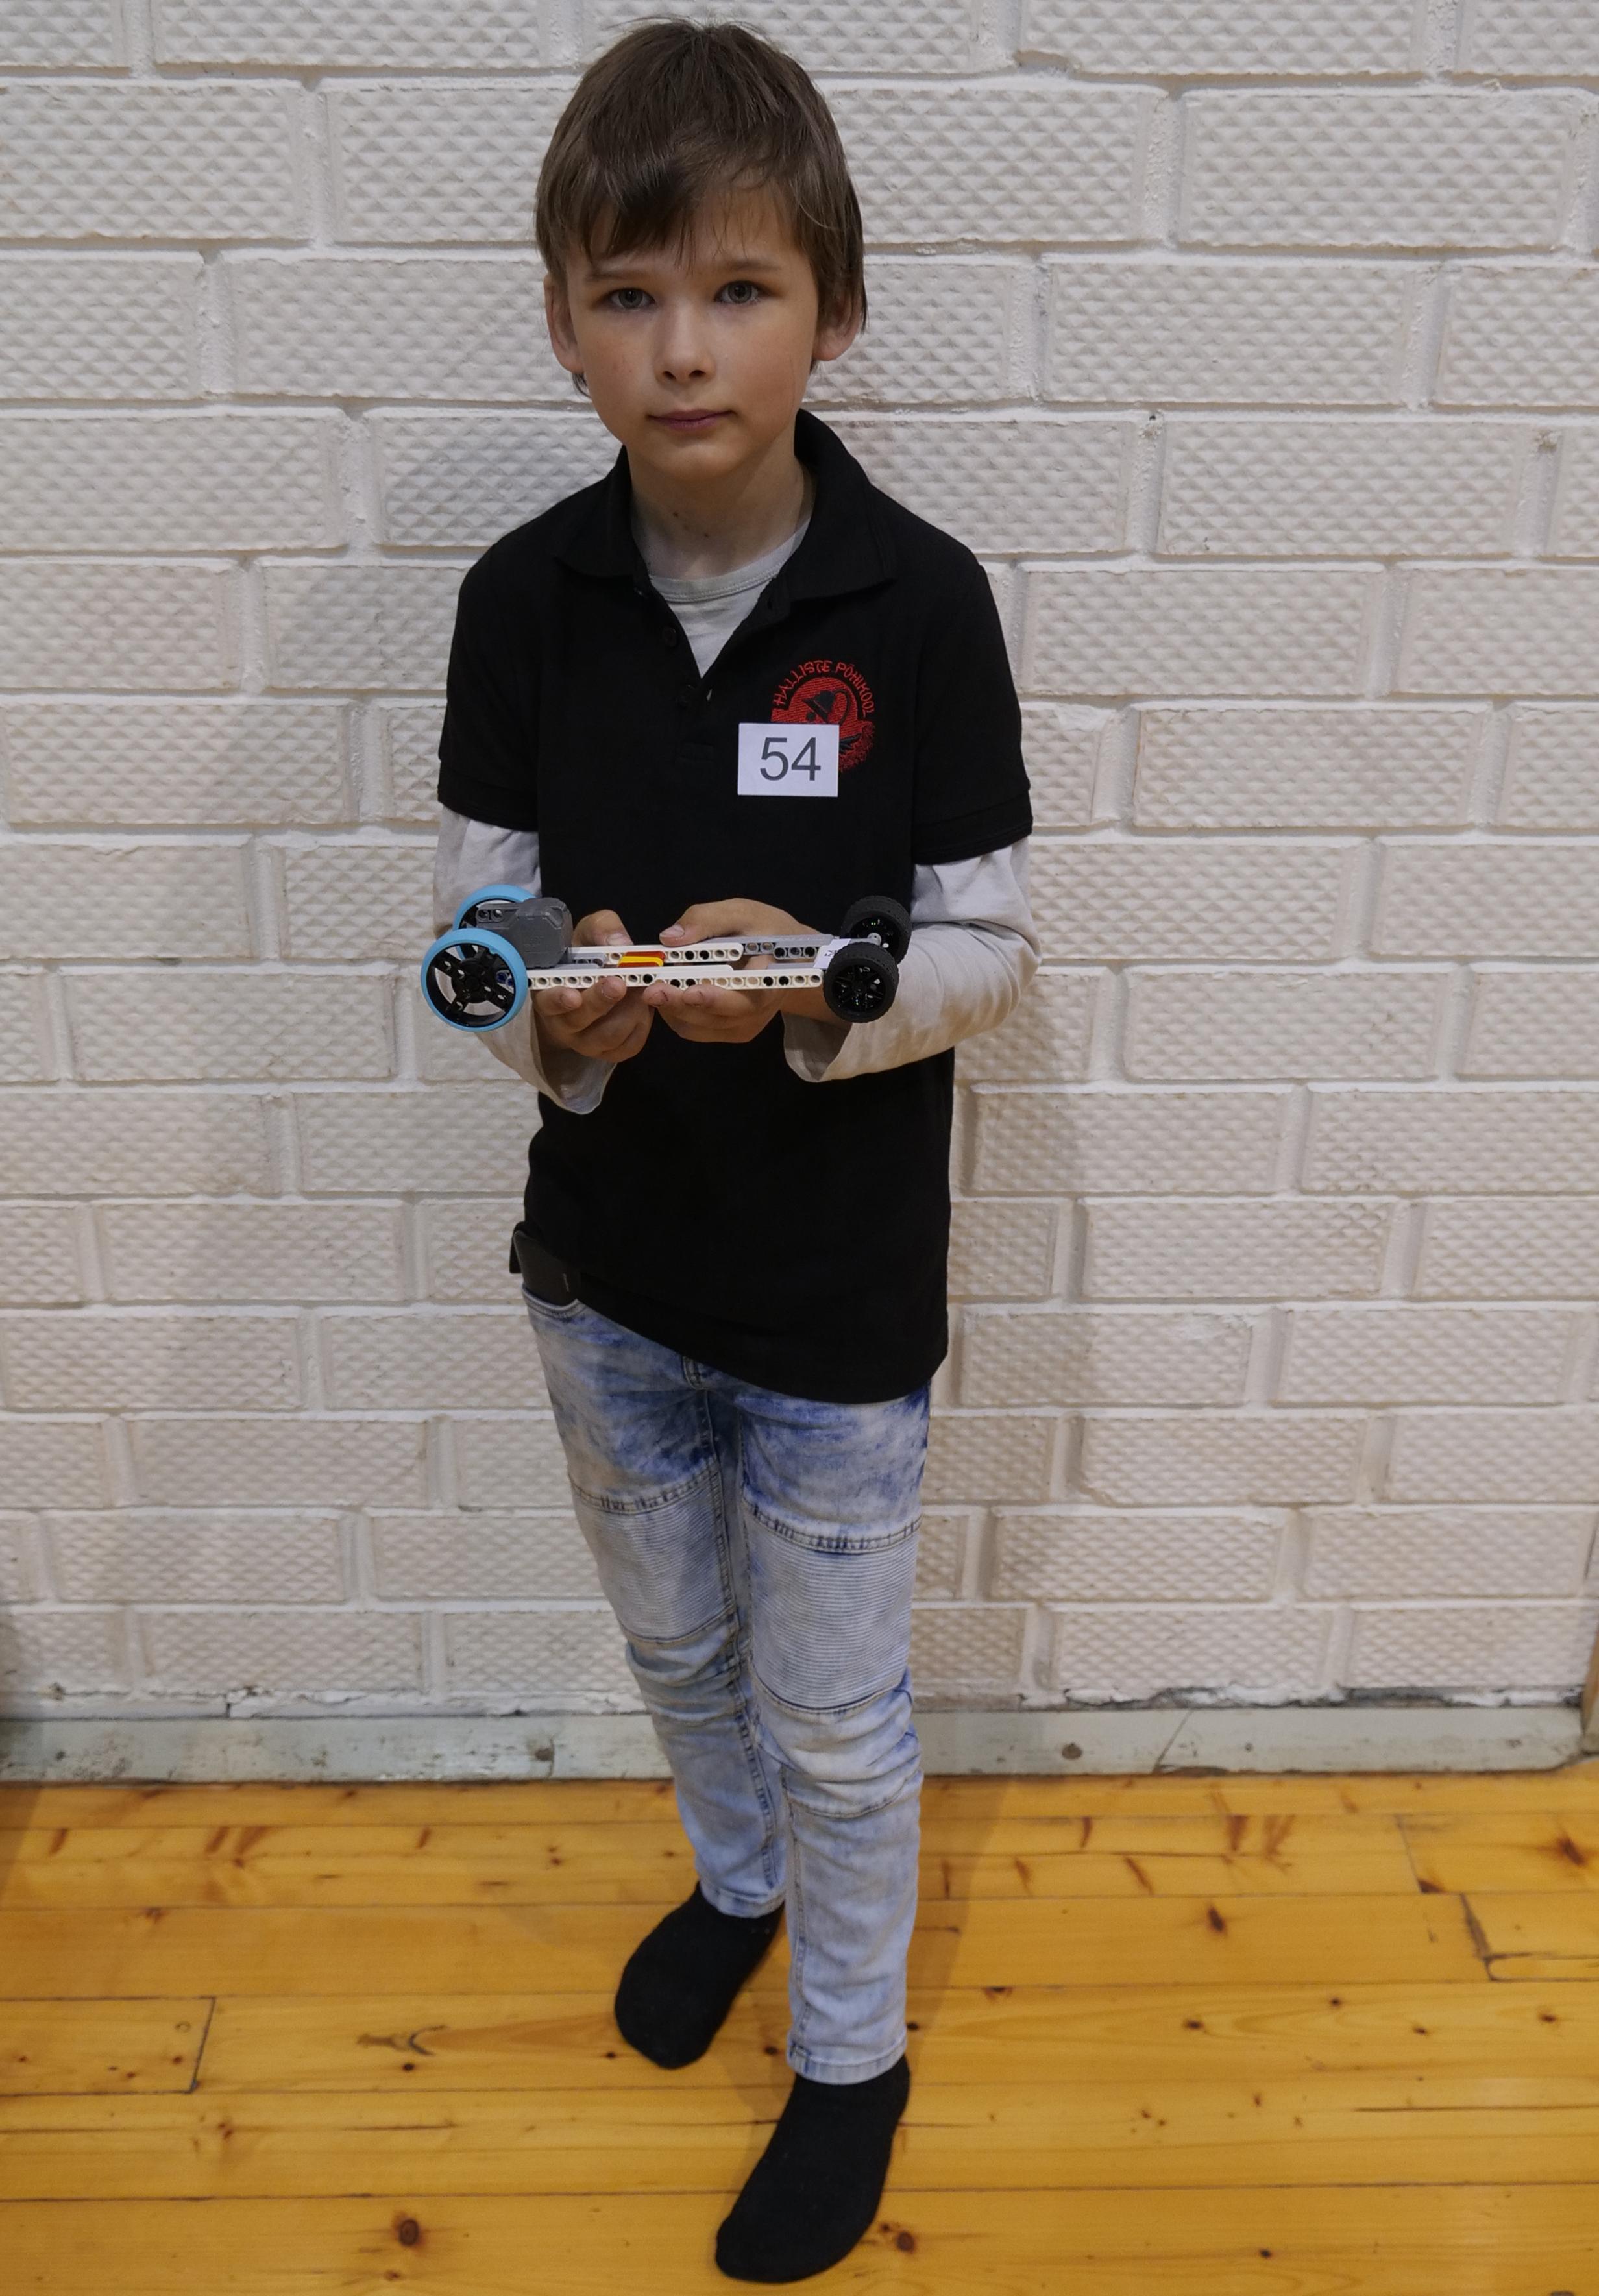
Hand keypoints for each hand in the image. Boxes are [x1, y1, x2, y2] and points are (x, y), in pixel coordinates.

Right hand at [532, 909, 652, 1064]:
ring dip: (629, 1011)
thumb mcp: (590, 933)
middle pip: (580, 1021)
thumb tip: (620, 944)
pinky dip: (642, 1024)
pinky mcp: (611, 1052)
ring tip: (641, 989)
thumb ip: (601, 930)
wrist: (598, 983)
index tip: (573, 995)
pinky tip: (645, 1006)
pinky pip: (629, 1045)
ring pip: (608, 1036)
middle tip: (620, 984)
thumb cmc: (587, 957)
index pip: (547, 1002)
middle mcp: (564, 1023)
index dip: (559, 1000)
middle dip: (602, 1001)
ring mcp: (587, 1042)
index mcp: (549, 993)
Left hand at [646, 899, 833, 1043]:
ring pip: (699, 1026)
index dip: (715, 998)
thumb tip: (670, 937)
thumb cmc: (765, 929)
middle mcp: (758, 1010)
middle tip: (651, 990)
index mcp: (770, 978)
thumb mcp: (740, 912)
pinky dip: (674, 1013)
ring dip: (672, 1008)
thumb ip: (706, 920)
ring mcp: (743, 1025)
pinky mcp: (730, 1031)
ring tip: (651, 986)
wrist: (788, 957)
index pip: (745, 996)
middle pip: (716, 1016)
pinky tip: (665, 993)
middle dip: (681, 1003)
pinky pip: (694, 1029)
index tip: (689, 991)